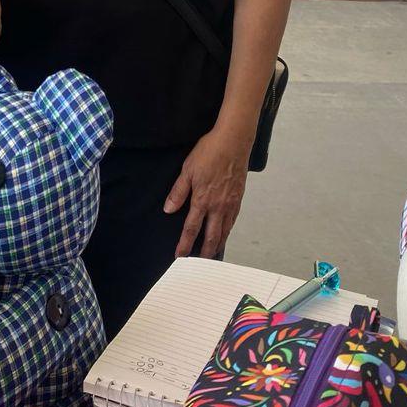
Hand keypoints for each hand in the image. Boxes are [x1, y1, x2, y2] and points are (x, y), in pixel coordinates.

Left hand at [163, 126, 251, 259]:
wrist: (234, 142)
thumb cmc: (209, 153)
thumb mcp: (187, 170)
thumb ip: (178, 192)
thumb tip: (168, 209)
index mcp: (202, 200)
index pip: (191, 228)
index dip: (185, 244)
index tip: (180, 256)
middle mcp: (218, 206)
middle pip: (211, 236)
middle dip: (204, 252)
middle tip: (199, 264)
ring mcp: (230, 204)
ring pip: (224, 231)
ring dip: (217, 245)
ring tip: (212, 254)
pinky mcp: (238, 198)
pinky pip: (233, 221)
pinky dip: (228, 231)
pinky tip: (225, 233)